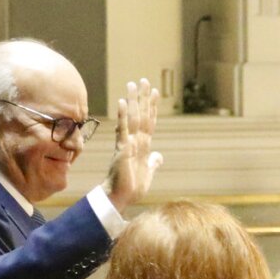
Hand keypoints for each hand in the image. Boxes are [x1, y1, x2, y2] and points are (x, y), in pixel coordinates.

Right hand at [102, 79, 162, 212]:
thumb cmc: (131, 187)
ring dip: (133, 101)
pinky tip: (122, 102)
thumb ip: (153, 163)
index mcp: (142, 146)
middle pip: (141, 115)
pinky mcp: (122, 149)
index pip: (148, 122)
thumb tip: (159, 155)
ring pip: (132, 118)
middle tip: (144, 80)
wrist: (120, 198)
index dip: (152, 107)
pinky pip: (122, 129)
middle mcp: (134, 141)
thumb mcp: (149, 173)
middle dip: (143, 98)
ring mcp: (127, 143)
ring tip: (133, 84)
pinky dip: (123, 116)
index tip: (154, 92)